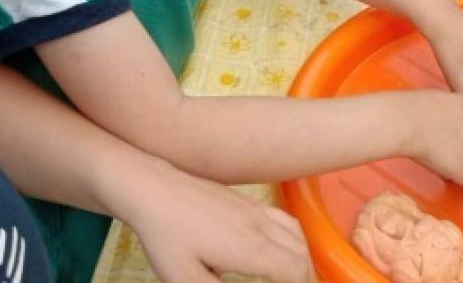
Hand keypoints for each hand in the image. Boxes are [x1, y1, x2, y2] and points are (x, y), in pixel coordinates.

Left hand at [123, 162, 314, 282]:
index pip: (294, 272)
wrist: (156, 190)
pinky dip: (294, 237)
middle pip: (301, 253)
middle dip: (306, 277)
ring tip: (296, 276)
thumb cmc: (166, 236)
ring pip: (297, 233)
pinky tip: (283, 247)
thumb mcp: (183, 278)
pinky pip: (285, 219)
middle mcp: (259, 226)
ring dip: (303, 257)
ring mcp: (255, 210)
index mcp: (249, 249)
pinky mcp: (247, 201)